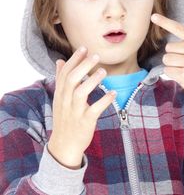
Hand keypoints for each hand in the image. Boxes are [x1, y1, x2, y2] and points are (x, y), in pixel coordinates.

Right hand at [48, 47, 115, 168]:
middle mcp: (65, 101)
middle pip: (72, 80)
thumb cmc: (64, 118)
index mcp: (60, 94)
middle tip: (96, 55)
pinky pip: (94, 110)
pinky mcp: (85, 122)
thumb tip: (60, 61)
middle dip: (83, 66)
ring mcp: (74, 112)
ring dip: (92, 81)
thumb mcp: (59, 98)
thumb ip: (60, 79)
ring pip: (81, 93)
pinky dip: (104, 101)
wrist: (63, 146)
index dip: (74, 59)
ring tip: (103, 71)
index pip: (65, 73)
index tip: (84, 48)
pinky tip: (114, 93)